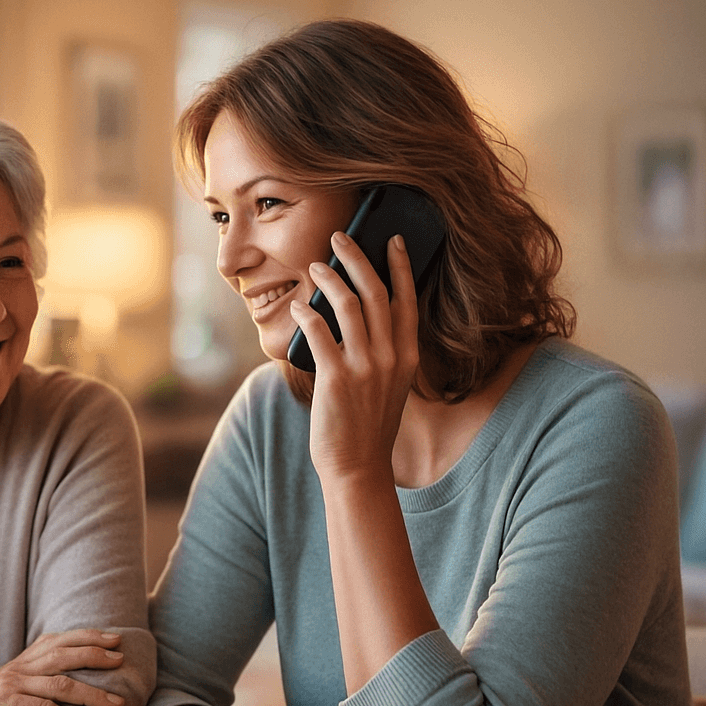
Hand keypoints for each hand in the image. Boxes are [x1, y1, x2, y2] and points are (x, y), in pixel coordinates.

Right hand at [0, 628, 126, 705]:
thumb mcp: (9, 688)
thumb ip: (34, 679)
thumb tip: (67, 680)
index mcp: (22, 662)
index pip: (59, 640)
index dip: (88, 637)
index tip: (114, 640)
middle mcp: (19, 668)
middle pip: (64, 654)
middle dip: (96, 655)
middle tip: (121, 661)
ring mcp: (12, 686)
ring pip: (61, 684)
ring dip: (93, 694)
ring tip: (117, 703)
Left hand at [290, 232, 420, 480]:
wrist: (358, 467)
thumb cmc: (367, 425)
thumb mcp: (388, 385)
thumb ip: (381, 352)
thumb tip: (355, 315)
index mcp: (407, 357)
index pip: (406, 300)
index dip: (400, 266)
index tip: (393, 240)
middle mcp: (390, 357)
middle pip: (375, 291)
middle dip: (357, 257)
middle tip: (340, 238)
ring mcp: (364, 366)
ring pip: (347, 303)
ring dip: (328, 278)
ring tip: (316, 266)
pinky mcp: (336, 377)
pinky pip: (318, 331)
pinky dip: (306, 312)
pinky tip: (298, 306)